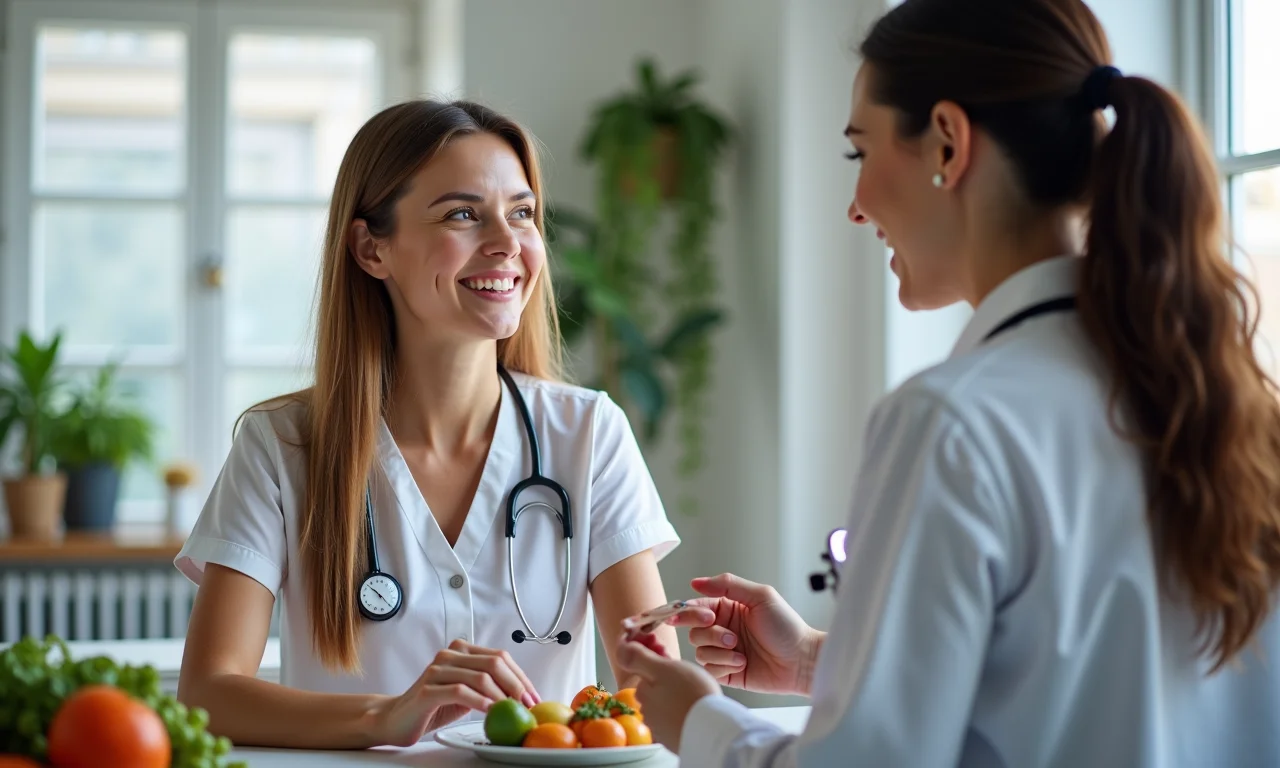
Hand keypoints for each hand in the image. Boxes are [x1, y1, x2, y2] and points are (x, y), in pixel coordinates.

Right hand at [371, 639, 540, 746]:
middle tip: (527, 705)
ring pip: (480, 677)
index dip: (521, 677)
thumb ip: (489, 686)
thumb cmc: (434, 706)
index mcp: (462, 650)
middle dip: (517, 685)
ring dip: (502, 696)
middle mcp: (450, 655)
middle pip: (494, 663)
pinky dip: (481, 702)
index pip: (501, 657)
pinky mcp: (427, 689)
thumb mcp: (467, 693)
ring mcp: (437, 670)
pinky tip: (491, 712)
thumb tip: (524, 694)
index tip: (534, 697)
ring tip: (512, 711)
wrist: (396, 719)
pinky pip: (460, 691)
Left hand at [615, 635, 719, 753]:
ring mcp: (661, 730)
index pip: (645, 670)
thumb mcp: (664, 668)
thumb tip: (621, 649)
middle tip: (688, 673)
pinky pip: (676, 721)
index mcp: (643, 692)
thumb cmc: (691, 695)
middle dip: (666, 679)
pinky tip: (696, 709)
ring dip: (675, 697)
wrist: (713, 732)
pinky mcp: (675, 741)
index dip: (657, 658)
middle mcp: (647, 713)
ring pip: (665, 705)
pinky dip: (683, 713)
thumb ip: (639, 658)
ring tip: (696, 692)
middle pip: (655, 689)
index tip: (670, 652)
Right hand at [673, 573, 822, 695]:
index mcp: (727, 608)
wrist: (801, 661)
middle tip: (729, 635)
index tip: (706, 617)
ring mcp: (723, 652)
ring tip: (741, 650)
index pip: (695, 607)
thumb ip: (728, 584)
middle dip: (708, 633)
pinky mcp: (726, 672)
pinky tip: (743, 663)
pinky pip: (709, 669)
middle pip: (693, 630)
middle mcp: (722, 629)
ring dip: (719, 650)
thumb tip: (696, 582)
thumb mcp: (760, 596)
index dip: (691, 612)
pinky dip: (724, 666)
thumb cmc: (786, 627)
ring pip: (699, 651)